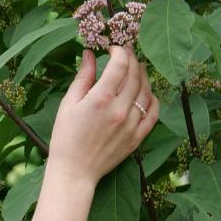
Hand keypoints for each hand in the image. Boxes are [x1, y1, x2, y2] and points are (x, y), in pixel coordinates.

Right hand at [48, 44, 158, 186]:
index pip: (120, 65)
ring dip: (143, 75)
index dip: (119, 51)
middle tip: (126, 53)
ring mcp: (131, 125)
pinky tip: (146, 91)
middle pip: (135, 75)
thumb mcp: (69, 103)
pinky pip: (154, 113)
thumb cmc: (66, 136)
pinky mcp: (137, 137)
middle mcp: (119, 110)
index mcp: (100, 99)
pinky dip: (153, 98)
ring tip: (136, 68)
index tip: (113, 49)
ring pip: (146, 91)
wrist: (75, 171)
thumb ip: (83, 77)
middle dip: (132, 59)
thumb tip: (90, 54)